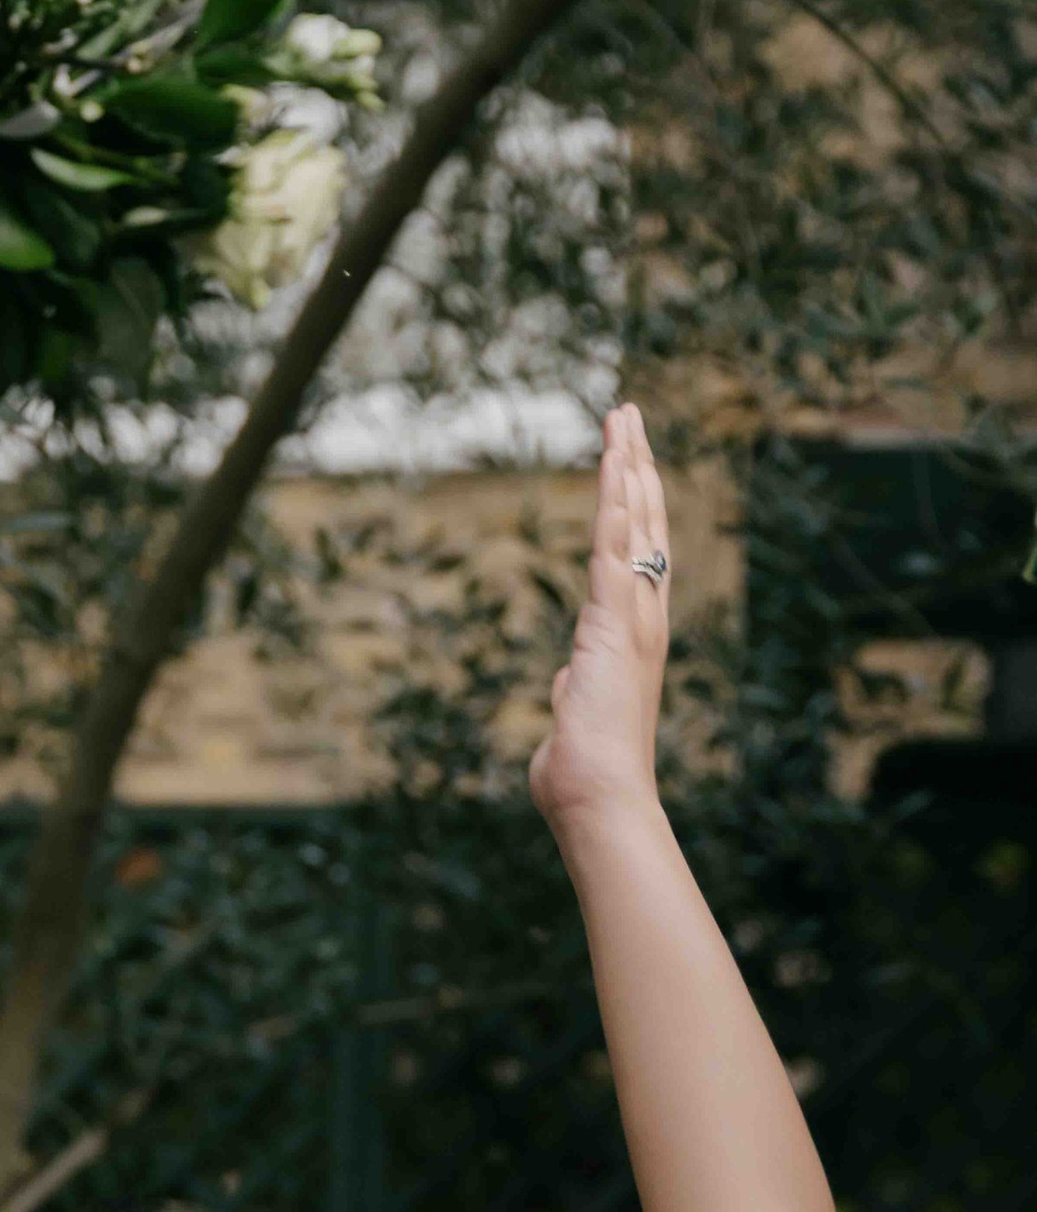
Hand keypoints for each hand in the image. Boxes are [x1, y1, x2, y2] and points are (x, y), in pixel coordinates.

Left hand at [530, 402, 670, 838]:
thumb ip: (573, 688)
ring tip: (621, 417)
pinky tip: (613, 469)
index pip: (639, 553)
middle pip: (645, 523)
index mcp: (634, 634)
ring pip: (633, 525)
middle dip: (635, 465)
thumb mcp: (575, 716)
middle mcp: (644, 617)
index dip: (633, 503)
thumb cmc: (586, 770)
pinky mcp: (614, 625)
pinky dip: (614, 508)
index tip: (625, 461)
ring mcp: (634, 618)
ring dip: (626, 468)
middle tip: (627, 414)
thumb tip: (566, 680)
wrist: (600, 797)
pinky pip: (615, 553)